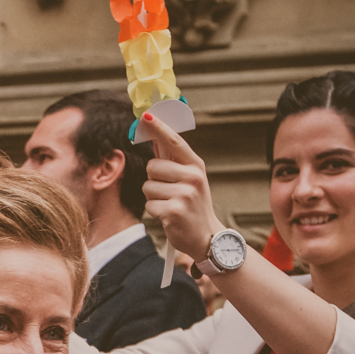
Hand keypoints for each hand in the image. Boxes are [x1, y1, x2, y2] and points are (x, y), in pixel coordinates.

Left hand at [138, 111, 220, 264]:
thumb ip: (174, 162)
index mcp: (196, 166)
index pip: (174, 142)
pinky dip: (155, 212)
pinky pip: (149, 205)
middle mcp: (192, 177)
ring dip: (153, 197)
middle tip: (169, 192)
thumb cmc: (194, 206)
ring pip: (148, 186)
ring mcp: (184, 194)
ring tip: (170, 204)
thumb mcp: (191, 180)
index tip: (146, 116)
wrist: (208, 237)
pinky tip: (169, 216)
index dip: (159, 128)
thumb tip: (155, 139)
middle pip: (152, 166)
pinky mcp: (174, 211)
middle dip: (154, 179)